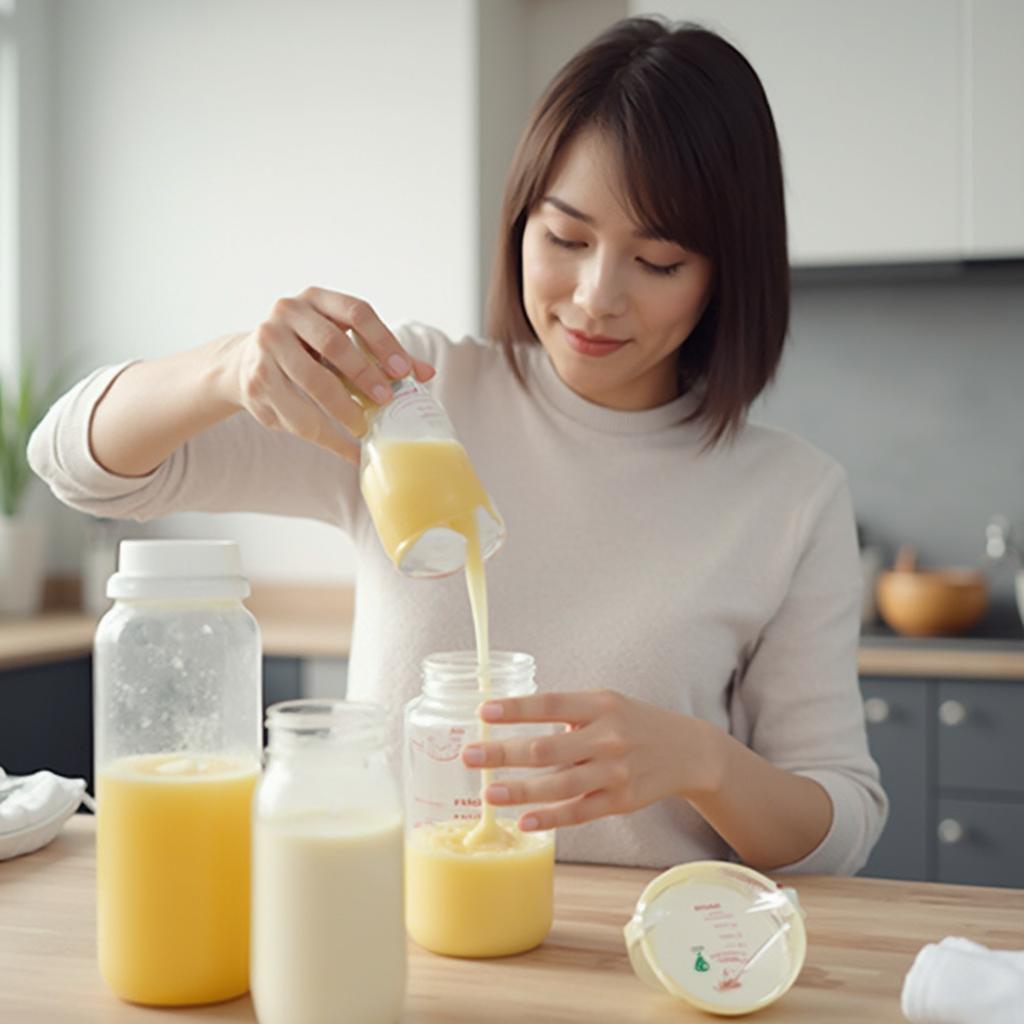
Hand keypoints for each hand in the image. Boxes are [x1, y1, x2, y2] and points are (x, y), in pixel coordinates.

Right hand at [226, 287, 434, 460]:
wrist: (246, 363)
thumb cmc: (308, 353)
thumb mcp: (341, 343)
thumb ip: (380, 355)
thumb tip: (426, 374)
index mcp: (316, 298)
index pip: (357, 312)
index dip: (384, 342)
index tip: (404, 373)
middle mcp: (287, 313)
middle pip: (333, 344)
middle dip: (364, 375)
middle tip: (386, 401)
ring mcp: (267, 344)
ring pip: (312, 381)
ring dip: (343, 409)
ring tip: (364, 428)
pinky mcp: (255, 379)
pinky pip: (295, 413)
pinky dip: (325, 436)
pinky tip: (346, 447)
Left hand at [461, 690, 723, 831]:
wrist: (687, 750)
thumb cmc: (632, 723)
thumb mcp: (604, 703)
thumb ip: (565, 713)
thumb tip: (510, 720)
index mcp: (599, 705)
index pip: (550, 704)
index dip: (516, 709)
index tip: (483, 711)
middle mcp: (606, 738)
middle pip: (547, 749)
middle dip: (504, 753)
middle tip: (469, 756)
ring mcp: (614, 772)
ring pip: (560, 785)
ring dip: (520, 791)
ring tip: (488, 794)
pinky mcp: (620, 801)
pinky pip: (579, 812)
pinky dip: (550, 818)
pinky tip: (524, 821)